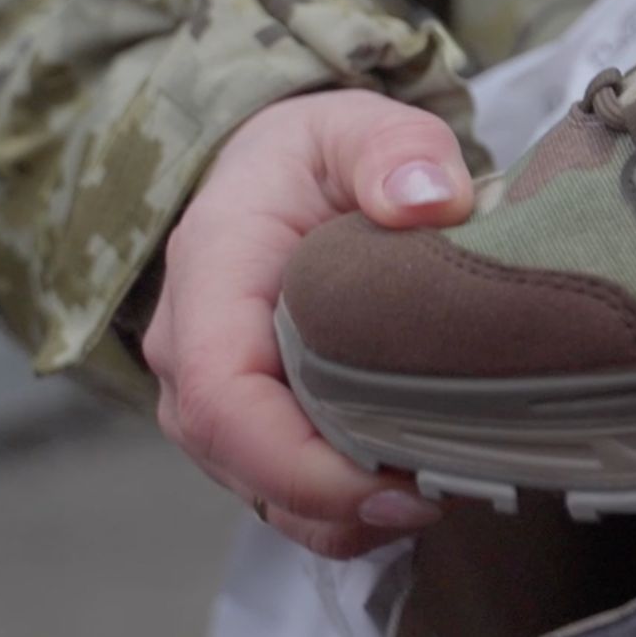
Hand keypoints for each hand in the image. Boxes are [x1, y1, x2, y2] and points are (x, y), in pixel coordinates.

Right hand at [142, 89, 474, 557]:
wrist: (276, 171)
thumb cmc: (314, 153)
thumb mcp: (357, 124)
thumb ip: (395, 149)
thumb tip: (429, 201)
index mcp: (211, 276)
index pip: (224, 400)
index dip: (299, 464)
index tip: (390, 484)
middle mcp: (192, 352)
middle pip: (244, 462)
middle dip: (337, 500)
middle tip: (444, 493)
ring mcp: (216, 396)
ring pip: (264, 489)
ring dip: (344, 512)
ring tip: (438, 493)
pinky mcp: (253, 420)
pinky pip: (284, 486)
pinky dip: (343, 506)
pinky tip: (415, 487)